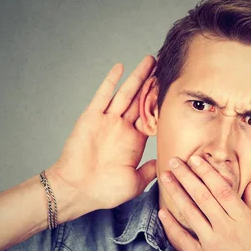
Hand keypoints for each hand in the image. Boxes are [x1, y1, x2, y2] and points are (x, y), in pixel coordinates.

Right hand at [48, 55, 157, 215]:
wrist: (77, 190)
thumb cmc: (104, 190)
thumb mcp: (135, 182)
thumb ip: (150, 170)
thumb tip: (167, 164)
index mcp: (133, 141)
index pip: (150, 116)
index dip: (161, 103)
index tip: (173, 89)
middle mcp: (121, 127)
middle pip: (140, 100)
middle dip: (152, 83)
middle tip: (163, 67)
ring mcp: (107, 120)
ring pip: (126, 93)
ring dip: (137, 77)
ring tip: (150, 60)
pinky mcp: (92, 117)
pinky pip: (103, 96)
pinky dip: (111, 81)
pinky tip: (120, 67)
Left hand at [158, 155, 250, 250]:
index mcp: (243, 220)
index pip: (222, 189)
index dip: (207, 172)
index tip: (195, 159)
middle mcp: (227, 229)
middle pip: (203, 196)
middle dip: (186, 176)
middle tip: (174, 161)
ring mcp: (213, 244)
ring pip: (191, 213)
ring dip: (176, 193)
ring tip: (165, 178)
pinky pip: (183, 239)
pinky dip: (171, 225)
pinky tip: (162, 212)